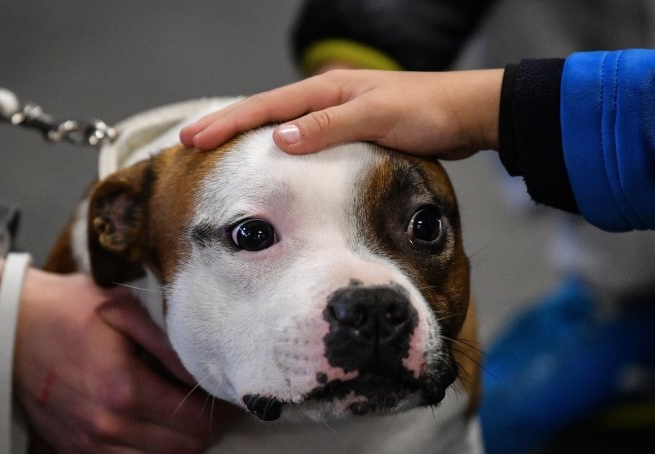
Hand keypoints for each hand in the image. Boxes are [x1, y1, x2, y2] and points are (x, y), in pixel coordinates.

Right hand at [0, 254, 237, 453]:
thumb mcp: (125, 310)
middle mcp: (107, 425)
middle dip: (209, 431)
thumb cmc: (70, 310)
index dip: (221, 412)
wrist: (10, 327)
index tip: (229, 395)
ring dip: (185, 452)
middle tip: (216, 409)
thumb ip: (169, 345)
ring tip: (193, 426)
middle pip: (183, 450)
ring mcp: (89, 445)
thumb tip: (208, 373)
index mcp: (124, 388)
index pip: (194, 421)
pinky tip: (163, 447)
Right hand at [180, 68, 503, 158]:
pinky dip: (279, 148)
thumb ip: (329, 126)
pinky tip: (272, 162)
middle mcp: (328, 99)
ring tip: (217, 152)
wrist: (465, 115)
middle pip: (265, 112)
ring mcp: (338, 115)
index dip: (228, 123)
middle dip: (226, 127)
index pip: (266, 107)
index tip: (193, 138)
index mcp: (328, 90)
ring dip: (248, 137)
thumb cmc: (427, 112)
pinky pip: (304, 139)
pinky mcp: (351, 132)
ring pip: (282, 125)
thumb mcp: (378, 117)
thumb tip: (280, 139)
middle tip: (190, 143)